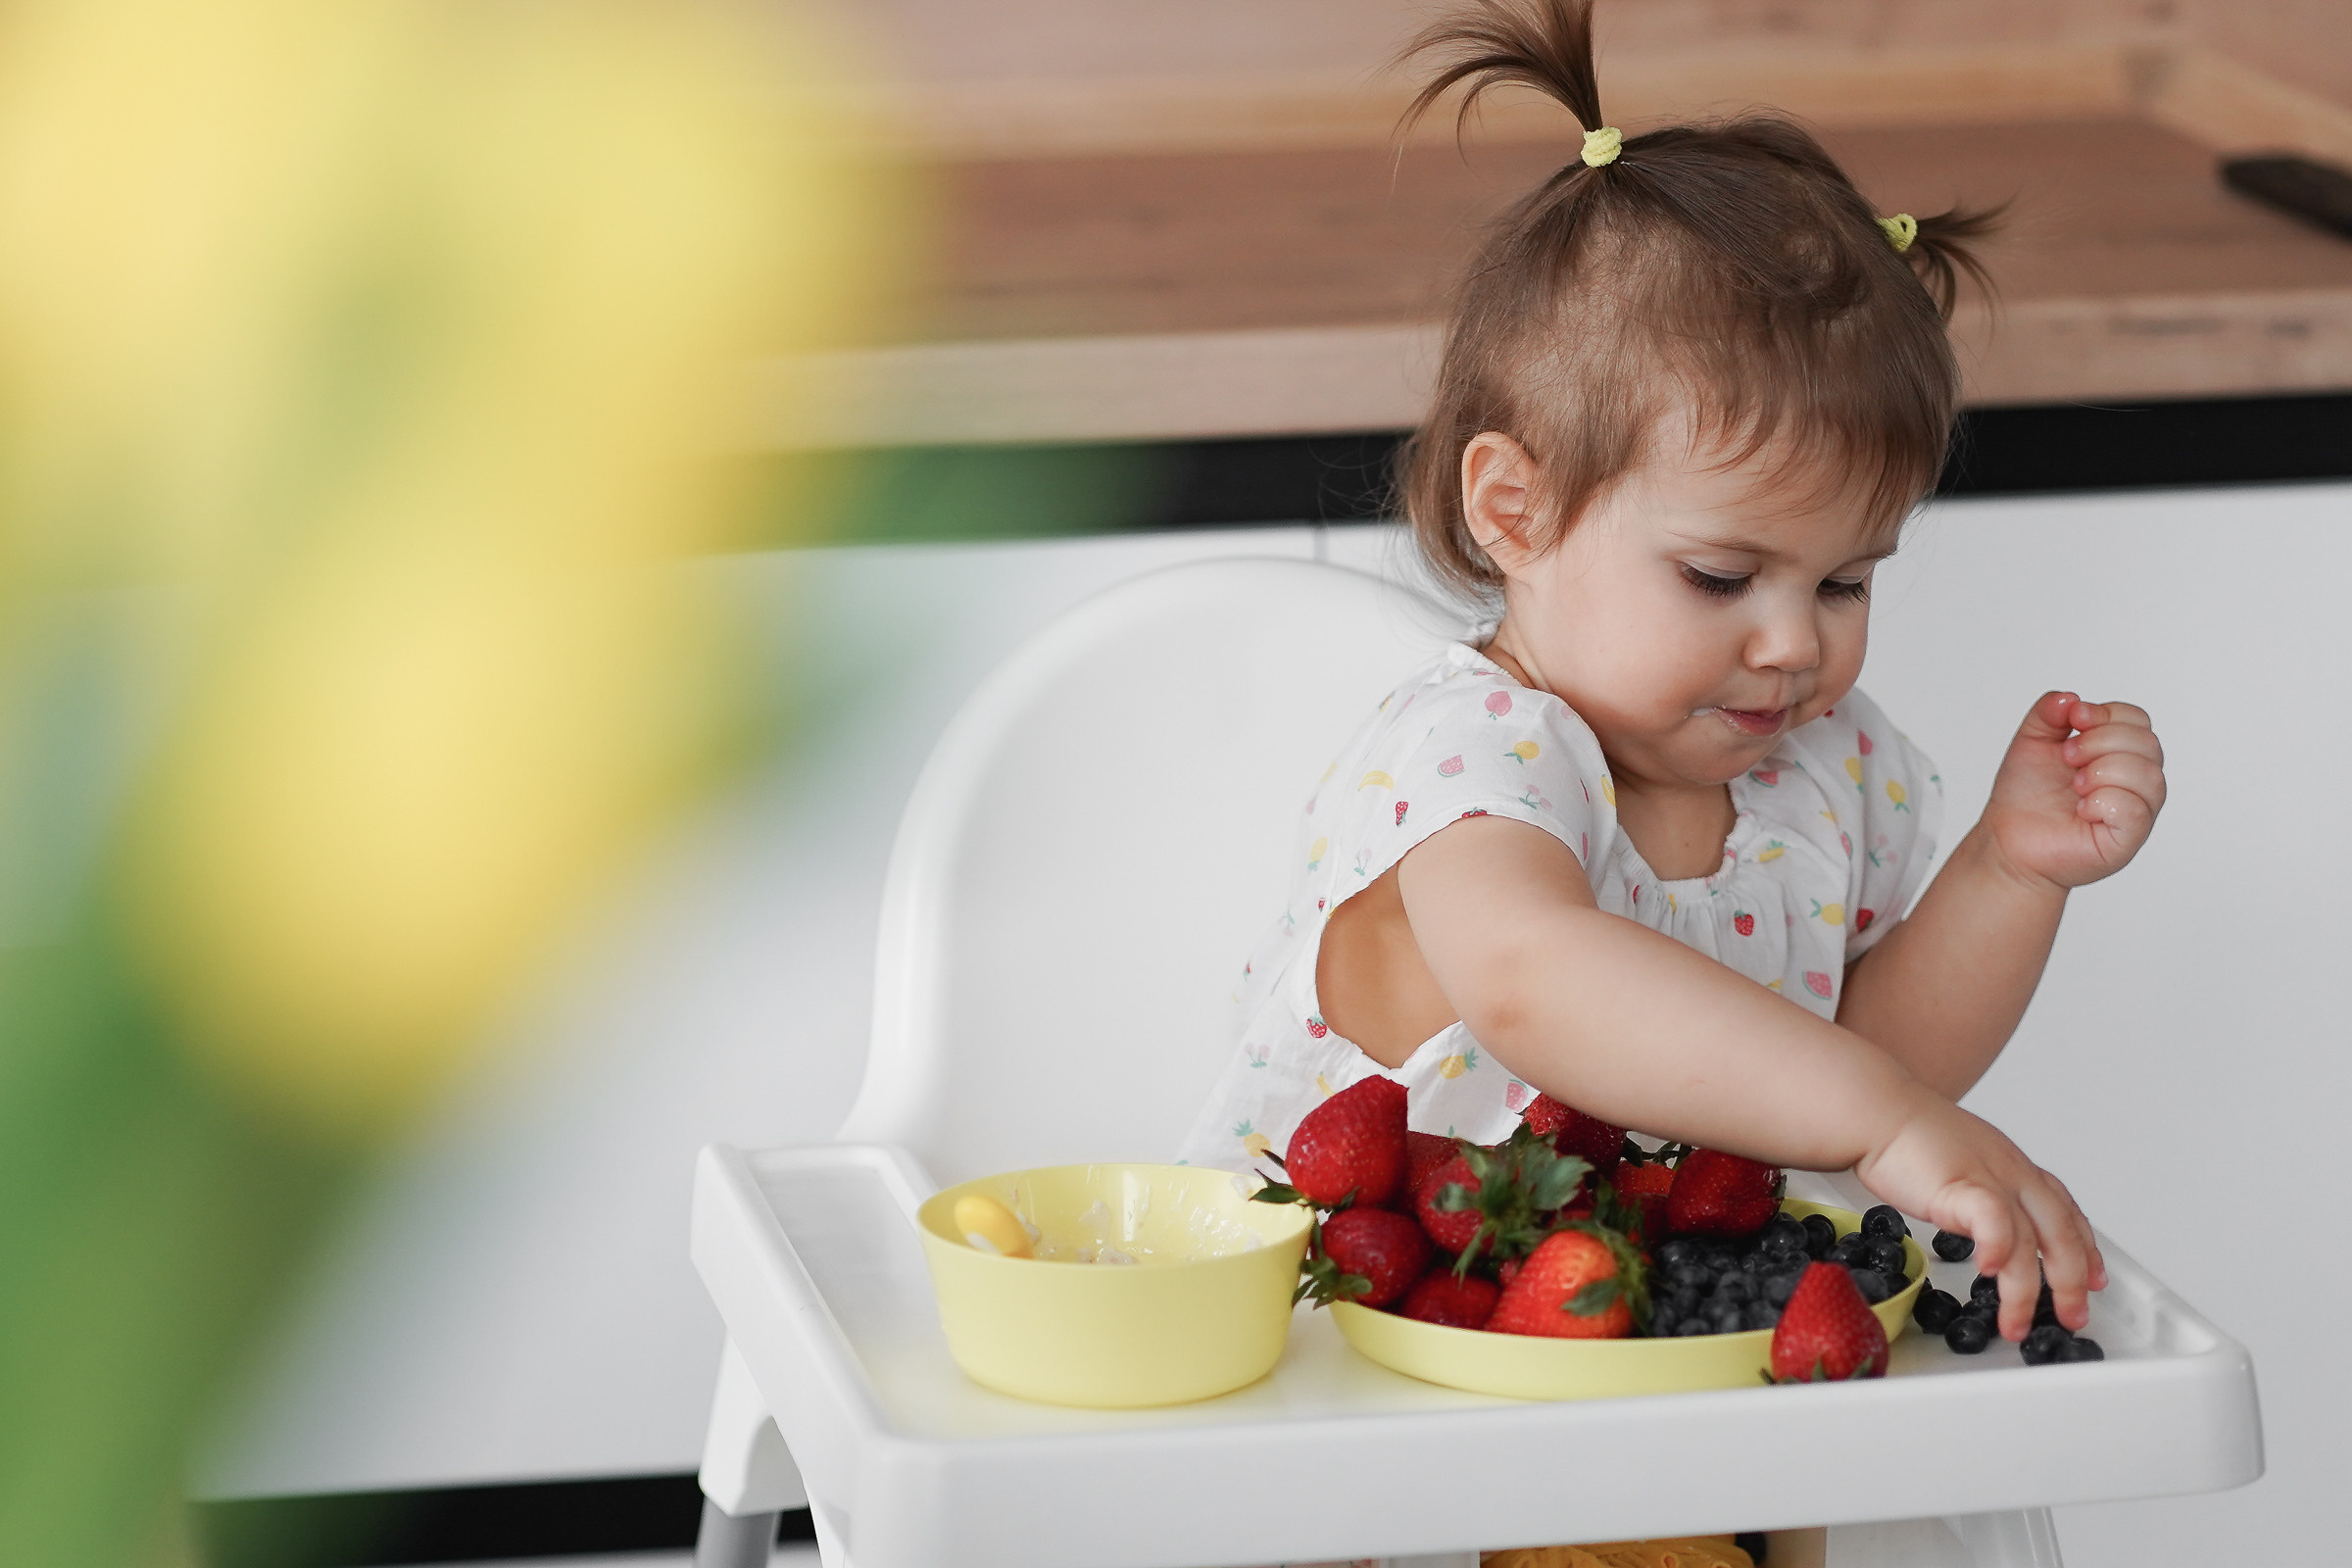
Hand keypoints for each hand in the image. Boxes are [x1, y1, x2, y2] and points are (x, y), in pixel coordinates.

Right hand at [1855, 1088, 2105, 1339]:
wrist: (1876, 1110)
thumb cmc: (1904, 1135)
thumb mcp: (1961, 1162)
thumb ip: (1980, 1192)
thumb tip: (1981, 1224)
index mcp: (2013, 1165)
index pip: (2064, 1209)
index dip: (2084, 1247)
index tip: (2092, 1278)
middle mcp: (2011, 1172)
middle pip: (2060, 1232)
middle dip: (2070, 1281)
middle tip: (2072, 1316)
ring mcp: (1990, 1178)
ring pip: (2029, 1241)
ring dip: (2026, 1290)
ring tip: (2017, 1322)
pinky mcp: (1961, 1185)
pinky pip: (1994, 1221)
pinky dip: (1998, 1249)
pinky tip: (1991, 1272)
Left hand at [1981, 692, 2165, 890]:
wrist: (2007, 838)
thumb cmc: (2026, 793)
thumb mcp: (2031, 740)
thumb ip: (2049, 712)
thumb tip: (2072, 698)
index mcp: (2118, 752)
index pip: (2137, 720)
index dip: (2108, 713)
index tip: (2074, 720)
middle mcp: (2134, 780)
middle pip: (2147, 743)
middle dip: (2101, 741)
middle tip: (2067, 757)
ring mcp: (2135, 810)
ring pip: (2149, 776)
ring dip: (2104, 771)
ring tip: (2076, 784)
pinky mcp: (2126, 839)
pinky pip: (2136, 811)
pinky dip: (2105, 802)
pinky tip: (2082, 808)